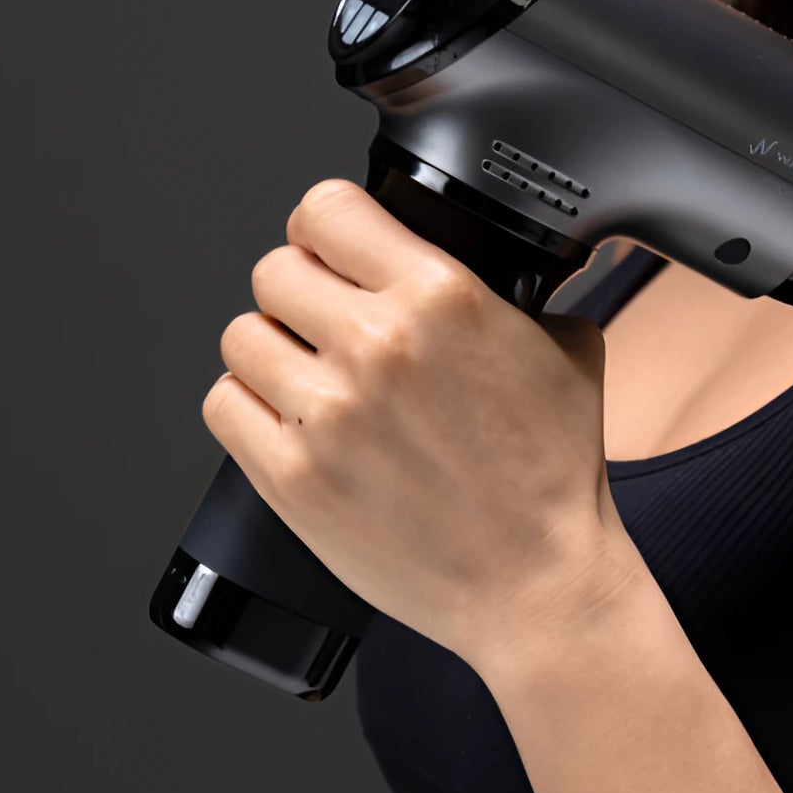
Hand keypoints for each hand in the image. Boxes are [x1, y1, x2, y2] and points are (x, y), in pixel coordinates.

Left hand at [203, 178, 639, 667]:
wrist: (539, 583)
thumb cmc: (553, 478)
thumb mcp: (568, 351)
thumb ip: (516, 293)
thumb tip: (491, 262)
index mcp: (443, 296)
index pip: (326, 209)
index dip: (327, 231)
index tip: (335, 253)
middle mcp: (378, 343)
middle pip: (275, 270)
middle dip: (303, 297)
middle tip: (332, 331)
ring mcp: (329, 413)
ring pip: (243, 336)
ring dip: (275, 355)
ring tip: (315, 384)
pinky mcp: (292, 477)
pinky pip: (225, 405)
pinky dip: (252, 410)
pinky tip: (296, 426)